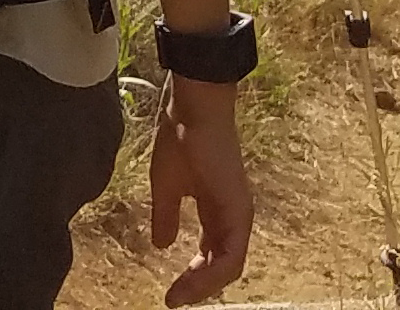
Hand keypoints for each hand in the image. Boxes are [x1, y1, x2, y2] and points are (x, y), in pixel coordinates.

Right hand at [152, 75, 252, 303]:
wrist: (193, 108)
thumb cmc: (179, 138)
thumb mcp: (166, 185)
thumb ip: (166, 216)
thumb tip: (161, 244)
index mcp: (217, 210)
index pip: (212, 254)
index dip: (193, 276)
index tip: (169, 292)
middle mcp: (233, 217)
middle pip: (222, 265)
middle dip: (198, 287)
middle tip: (174, 300)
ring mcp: (239, 215)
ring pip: (229, 267)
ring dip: (204, 286)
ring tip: (179, 297)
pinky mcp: (238, 212)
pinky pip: (230, 256)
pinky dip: (211, 274)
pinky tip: (191, 282)